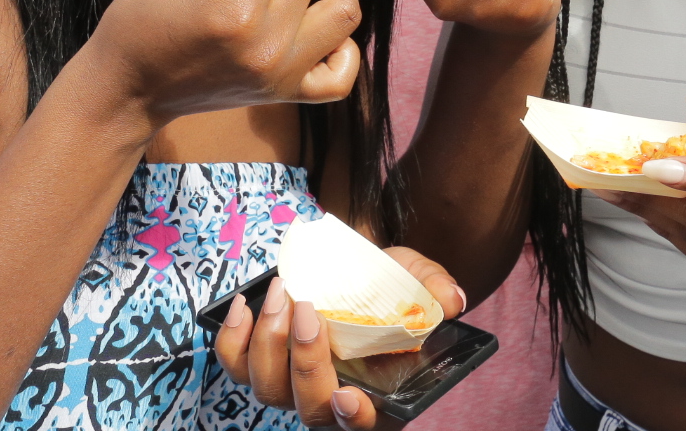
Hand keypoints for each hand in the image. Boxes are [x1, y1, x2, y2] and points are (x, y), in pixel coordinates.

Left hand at [214, 248, 466, 428]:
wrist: (353, 270)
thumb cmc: (387, 283)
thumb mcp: (416, 277)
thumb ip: (434, 287)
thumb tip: (453, 301)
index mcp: (378, 391)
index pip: (365, 424)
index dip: (355, 418)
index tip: (348, 396)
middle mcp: (331, 400)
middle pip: (309, 406)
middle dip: (305, 360)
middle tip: (309, 310)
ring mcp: (293, 386)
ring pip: (269, 389)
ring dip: (269, 341)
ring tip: (282, 293)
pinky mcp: (261, 364)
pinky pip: (236, 366)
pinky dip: (233, 338)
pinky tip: (244, 305)